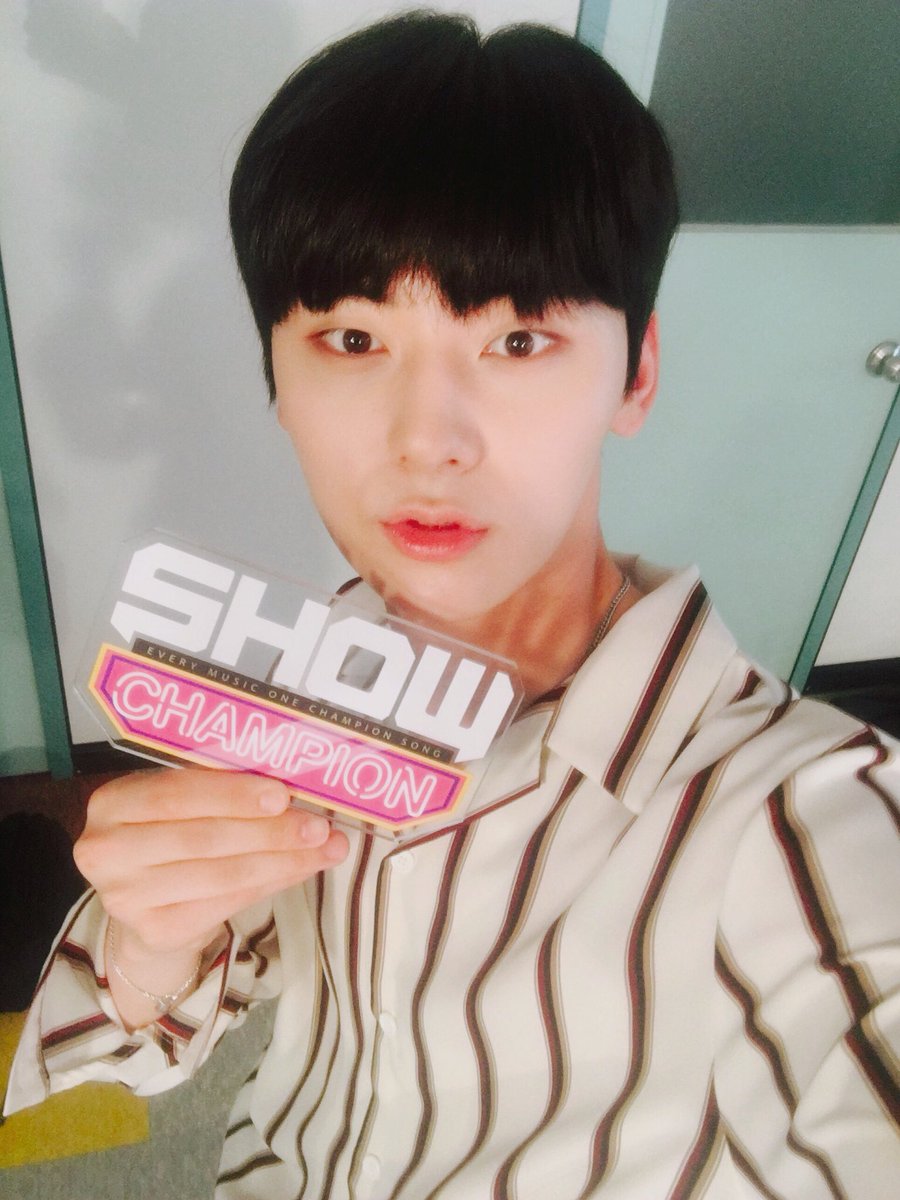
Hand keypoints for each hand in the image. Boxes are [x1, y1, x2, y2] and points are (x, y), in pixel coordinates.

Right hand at [75, 767, 347, 963]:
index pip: (175, 794)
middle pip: (203, 838)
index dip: (232, 794)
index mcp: (112, 803)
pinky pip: (226, 904)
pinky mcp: (154, 931)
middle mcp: (107, 852)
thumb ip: (223, 786)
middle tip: (318, 825)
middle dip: (269, 830)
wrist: (147, 906)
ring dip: (282, 860)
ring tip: (325, 847)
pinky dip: (271, 883)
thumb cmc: (172, 834)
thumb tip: (293, 780)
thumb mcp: (183, 801)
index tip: (282, 793)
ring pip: (221, 874)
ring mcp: (126, 897)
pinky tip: (302, 868)